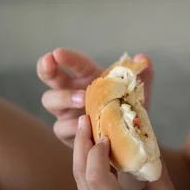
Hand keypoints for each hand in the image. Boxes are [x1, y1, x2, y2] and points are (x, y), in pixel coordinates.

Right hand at [37, 48, 154, 147]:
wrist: (127, 137)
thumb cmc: (127, 108)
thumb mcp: (138, 92)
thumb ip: (143, 75)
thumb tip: (143, 58)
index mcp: (89, 76)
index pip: (76, 63)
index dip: (67, 57)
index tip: (57, 52)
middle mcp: (72, 90)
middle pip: (50, 76)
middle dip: (46, 68)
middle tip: (49, 62)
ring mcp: (66, 111)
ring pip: (51, 100)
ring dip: (64, 97)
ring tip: (83, 99)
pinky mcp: (66, 131)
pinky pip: (61, 127)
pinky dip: (71, 125)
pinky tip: (84, 124)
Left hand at [74, 115, 174, 189]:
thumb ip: (155, 169)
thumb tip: (147, 138)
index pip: (95, 176)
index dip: (97, 154)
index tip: (106, 136)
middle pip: (80, 174)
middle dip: (81, 144)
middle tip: (85, 118)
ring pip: (79, 177)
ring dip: (82, 150)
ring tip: (87, 128)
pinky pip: (85, 180)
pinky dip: (87, 161)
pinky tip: (96, 147)